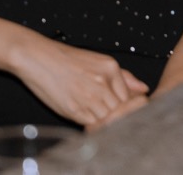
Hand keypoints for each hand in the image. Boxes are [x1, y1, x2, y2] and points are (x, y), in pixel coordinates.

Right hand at [9, 32, 149, 125]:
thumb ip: (124, 76)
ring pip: (109, 119)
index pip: (131, 97)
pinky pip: (93, 124)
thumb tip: (144, 89)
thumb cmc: (66, 59)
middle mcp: (103, 83)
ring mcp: (89, 97)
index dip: (126, 105)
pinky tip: (83, 113)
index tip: (116, 106)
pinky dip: (91, 123)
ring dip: (104, 119)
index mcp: (111, 68)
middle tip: (103, 109)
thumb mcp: (98, 61)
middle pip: (122, 109)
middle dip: (117, 114)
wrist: (37, 58)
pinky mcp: (75, 110)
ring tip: (91, 110)